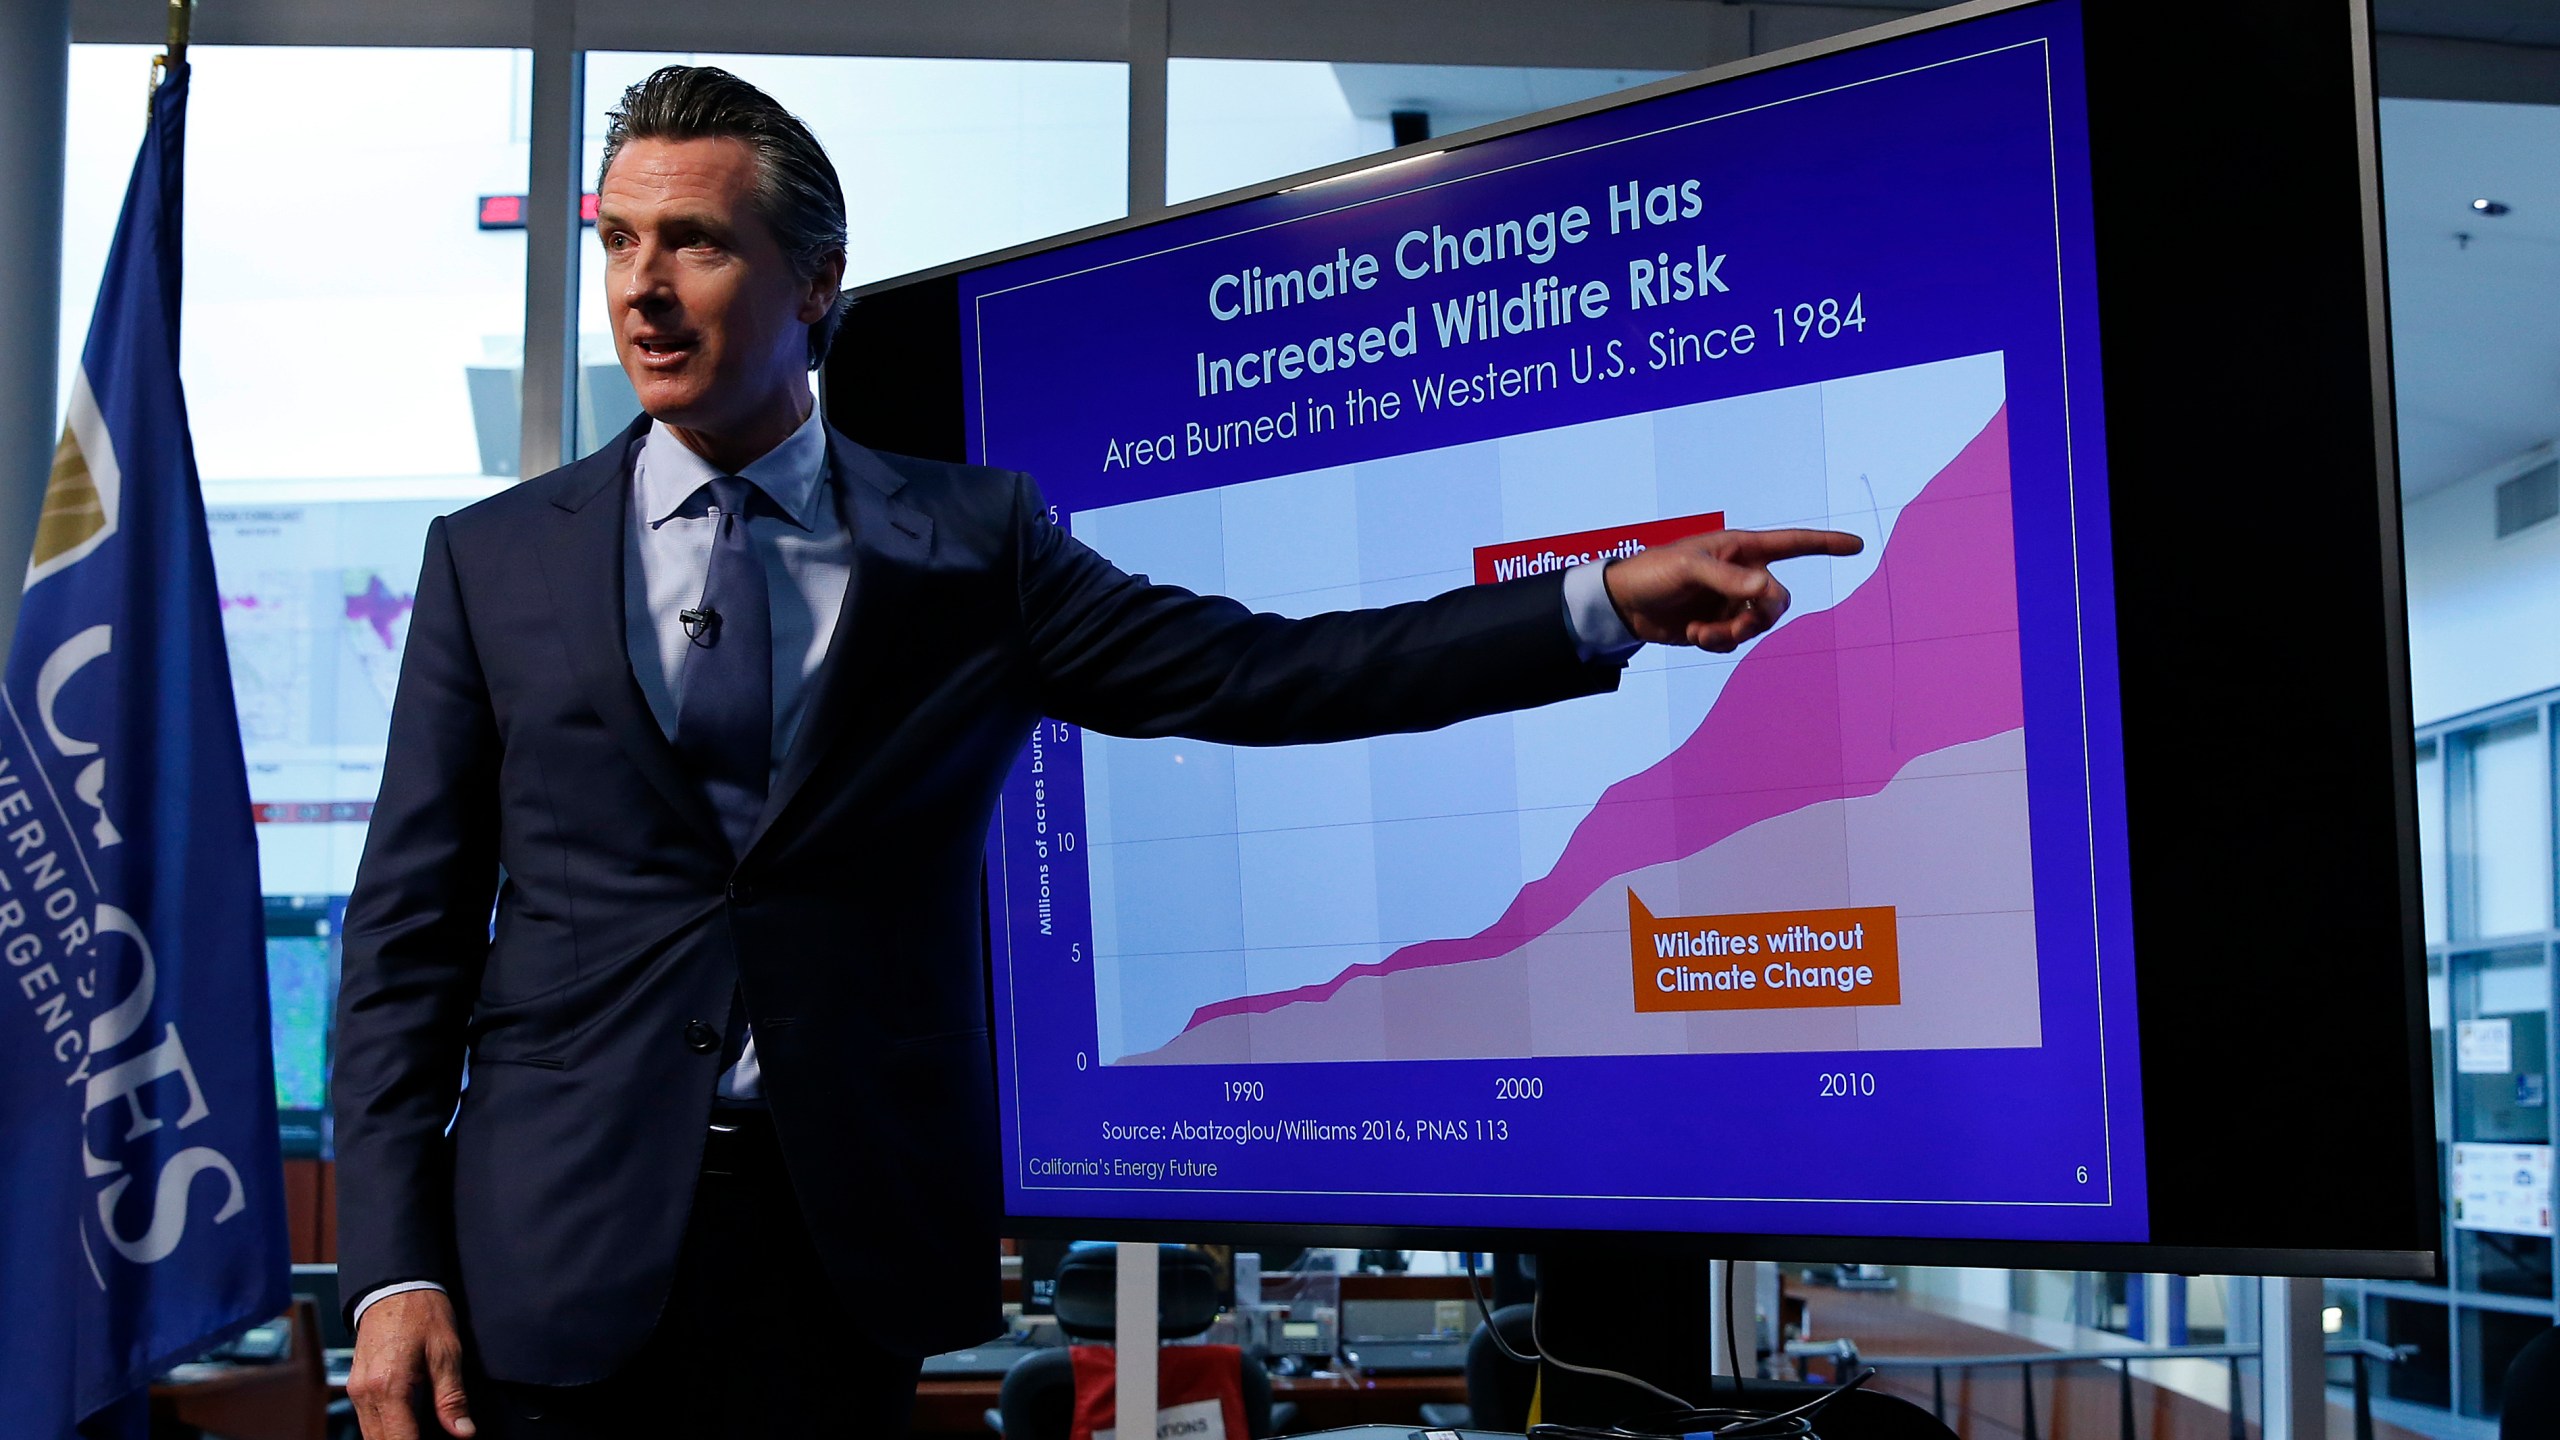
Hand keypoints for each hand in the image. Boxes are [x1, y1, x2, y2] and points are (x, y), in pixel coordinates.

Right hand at [347, 1289, 474, 1438]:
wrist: (393, 1285)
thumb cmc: (421, 1312)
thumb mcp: (446, 1352)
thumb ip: (452, 1397)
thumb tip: (463, 1432)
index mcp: (388, 1387)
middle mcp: (365, 1393)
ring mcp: (356, 1391)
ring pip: (371, 1436)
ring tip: (422, 1437)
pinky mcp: (356, 1387)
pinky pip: (368, 1422)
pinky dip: (385, 1432)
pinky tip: (407, 1430)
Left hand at [1603, 526, 1864, 651]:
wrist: (1623, 603)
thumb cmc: (1654, 572)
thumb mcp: (1690, 569)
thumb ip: (1730, 579)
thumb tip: (1768, 590)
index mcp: (1741, 549)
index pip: (1793, 544)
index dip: (1826, 545)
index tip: (1857, 545)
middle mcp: (1742, 575)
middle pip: (1779, 600)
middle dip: (1759, 616)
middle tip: (1734, 624)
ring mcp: (1731, 602)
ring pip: (1757, 625)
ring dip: (1733, 634)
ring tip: (1699, 633)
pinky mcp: (1717, 626)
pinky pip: (1735, 642)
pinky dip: (1718, 643)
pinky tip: (1692, 635)